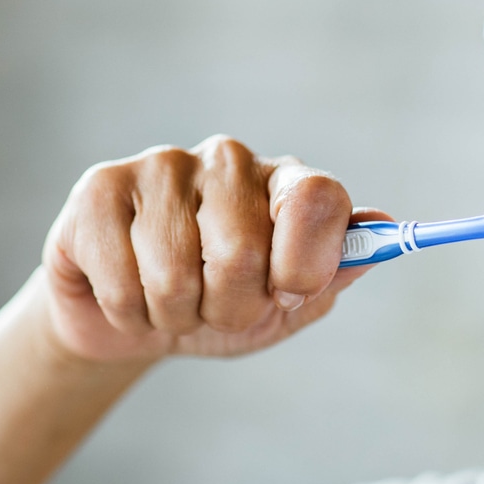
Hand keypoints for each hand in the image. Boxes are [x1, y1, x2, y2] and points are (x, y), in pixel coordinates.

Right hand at [39, 135, 385, 362]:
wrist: (140, 322)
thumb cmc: (225, 305)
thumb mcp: (291, 305)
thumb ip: (335, 270)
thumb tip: (384, 225)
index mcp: (286, 182)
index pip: (318, 199)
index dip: (304, 265)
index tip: (288, 295)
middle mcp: (230, 160)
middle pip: (243, 253)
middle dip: (232, 309)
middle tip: (219, 307)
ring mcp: (163, 166)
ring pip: (176, 275)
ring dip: (177, 315)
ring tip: (173, 303)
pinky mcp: (100, 188)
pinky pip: (121, 279)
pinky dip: (129, 312)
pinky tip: (129, 293)